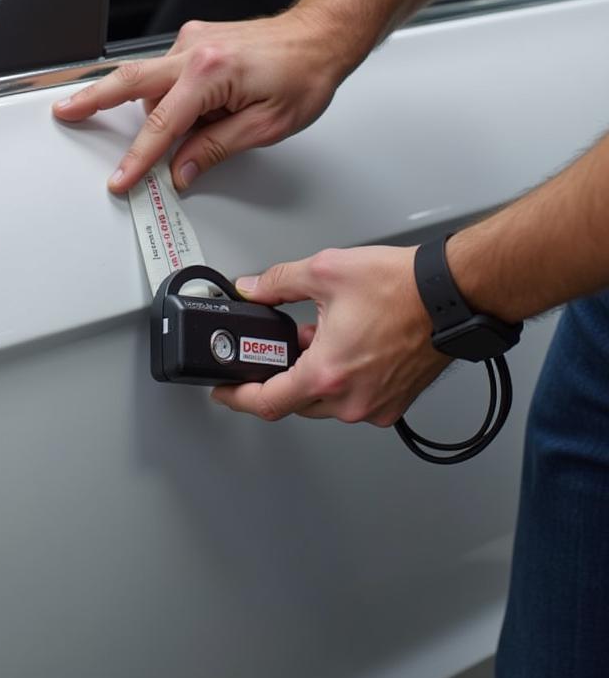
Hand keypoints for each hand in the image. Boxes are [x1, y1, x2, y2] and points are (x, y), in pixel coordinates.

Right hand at [52, 10, 351, 192]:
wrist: (322, 34)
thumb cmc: (304, 73)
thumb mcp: (265, 125)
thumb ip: (215, 148)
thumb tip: (181, 168)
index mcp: (210, 72)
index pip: (161, 125)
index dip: (138, 159)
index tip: (122, 178)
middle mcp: (194, 50)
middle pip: (128, 80)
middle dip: (92, 98)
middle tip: (64, 112)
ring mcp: (192, 41)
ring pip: (152, 80)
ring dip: (159, 109)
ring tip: (208, 125)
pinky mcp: (196, 40)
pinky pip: (169, 72)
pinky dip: (173, 95)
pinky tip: (204, 109)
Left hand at [211, 246, 449, 426]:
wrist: (452, 295)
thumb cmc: (402, 287)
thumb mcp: (325, 272)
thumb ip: (278, 283)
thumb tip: (253, 289)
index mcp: (328, 374)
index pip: (268, 402)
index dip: (238, 398)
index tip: (225, 392)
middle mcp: (352, 399)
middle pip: (295, 402)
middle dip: (280, 376)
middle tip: (273, 349)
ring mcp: (377, 405)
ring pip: (325, 401)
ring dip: (312, 375)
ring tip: (316, 337)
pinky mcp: (396, 401)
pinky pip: (353, 399)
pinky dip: (339, 378)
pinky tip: (344, 346)